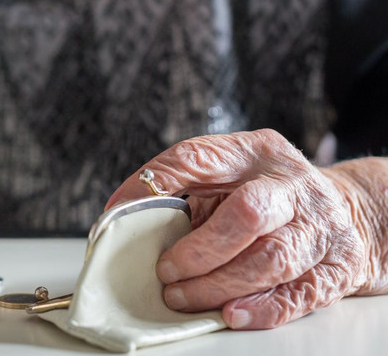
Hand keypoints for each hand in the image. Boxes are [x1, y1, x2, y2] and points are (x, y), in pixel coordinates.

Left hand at [105, 129, 384, 329]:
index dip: (154, 184)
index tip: (119, 213)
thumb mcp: (228, 174)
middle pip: (247, 214)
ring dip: (218, 285)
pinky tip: (230, 313)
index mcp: (254, 152)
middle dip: (199, 250)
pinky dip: (261, 308)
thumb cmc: (267, 194)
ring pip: (271, 259)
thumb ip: (183, 188)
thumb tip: (122, 215)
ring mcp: (319, 226)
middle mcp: (291, 185)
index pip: (197, 157)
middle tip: (165, 270)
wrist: (346, 211)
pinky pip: (298, 293)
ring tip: (182, 297)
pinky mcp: (335, 267)